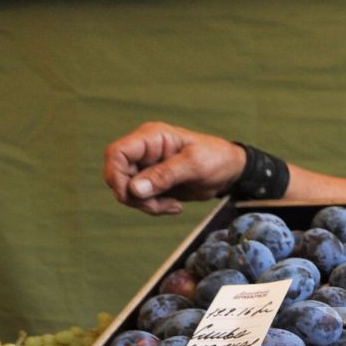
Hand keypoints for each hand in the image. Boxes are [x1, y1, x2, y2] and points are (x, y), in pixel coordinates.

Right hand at [102, 121, 244, 214]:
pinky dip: (153, 207)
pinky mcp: (152, 183)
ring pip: (128, 191)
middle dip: (134, 196)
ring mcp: (146, 167)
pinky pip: (141, 199)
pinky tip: (174, 206)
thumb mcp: (194, 165)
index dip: (116, 175)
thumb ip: (164, 175)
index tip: (131, 195)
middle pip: (118, 176)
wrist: (230, 171)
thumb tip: (135, 188)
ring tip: (172, 206)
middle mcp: (144, 151)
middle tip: (158, 206)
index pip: (116, 153)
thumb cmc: (216, 158)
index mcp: (151, 138)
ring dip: (146, 205)